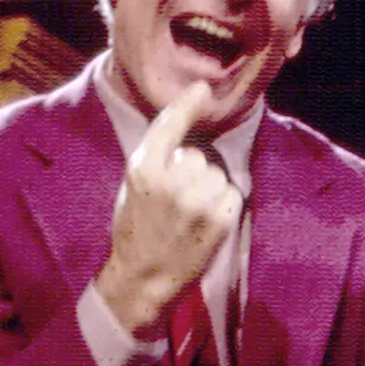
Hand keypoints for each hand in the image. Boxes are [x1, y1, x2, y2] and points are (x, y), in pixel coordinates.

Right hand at [98, 82, 240, 336]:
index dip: (186, 106)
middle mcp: (171, 179)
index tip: (202, 89)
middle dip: (193, 171)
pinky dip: (225, 203)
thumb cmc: (135, 231)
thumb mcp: (132, 189)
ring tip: (190, 213)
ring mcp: (197, 199)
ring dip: (210, 188)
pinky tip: (207, 221)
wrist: (143, 276)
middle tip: (176, 200)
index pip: (168, 126)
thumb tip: (185, 141)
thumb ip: (155, 162)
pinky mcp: (220, 217)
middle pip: (198, 155)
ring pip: (217, 173)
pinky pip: (233, 193)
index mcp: (142, 169)